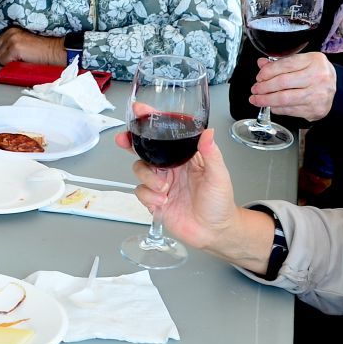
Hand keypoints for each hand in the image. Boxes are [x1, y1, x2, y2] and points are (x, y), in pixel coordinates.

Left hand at [0, 27, 64, 66]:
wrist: (54, 51)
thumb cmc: (42, 50)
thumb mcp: (24, 42)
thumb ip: (10, 44)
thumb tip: (0, 55)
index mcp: (11, 30)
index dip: (2, 53)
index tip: (10, 56)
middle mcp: (10, 32)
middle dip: (2, 57)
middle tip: (16, 59)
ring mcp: (12, 40)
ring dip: (7, 62)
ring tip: (21, 60)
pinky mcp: (15, 48)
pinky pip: (4, 62)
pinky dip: (12, 65)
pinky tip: (23, 61)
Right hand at [122, 126, 271, 271]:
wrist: (214, 232)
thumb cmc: (220, 203)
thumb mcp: (219, 176)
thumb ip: (212, 154)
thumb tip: (208, 133)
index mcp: (185, 157)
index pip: (166, 135)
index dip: (152, 122)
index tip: (141, 110)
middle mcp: (170, 167)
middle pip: (144, 148)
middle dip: (131, 142)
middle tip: (123, 140)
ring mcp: (161, 183)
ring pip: (140, 169)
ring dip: (149, 178)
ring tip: (165, 189)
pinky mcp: (154, 200)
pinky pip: (140, 191)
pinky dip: (149, 196)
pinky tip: (164, 202)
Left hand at [250, 52, 335, 120]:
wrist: (337, 88)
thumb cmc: (317, 73)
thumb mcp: (303, 62)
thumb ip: (282, 62)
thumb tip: (262, 63)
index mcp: (314, 60)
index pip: (285, 65)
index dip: (267, 72)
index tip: (259, 76)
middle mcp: (318, 77)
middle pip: (282, 82)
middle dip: (263, 87)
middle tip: (255, 89)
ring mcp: (317, 95)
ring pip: (284, 99)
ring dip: (266, 100)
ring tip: (257, 99)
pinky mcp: (315, 110)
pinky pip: (289, 110)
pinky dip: (277, 108)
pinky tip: (271, 105)